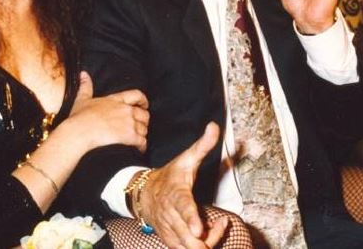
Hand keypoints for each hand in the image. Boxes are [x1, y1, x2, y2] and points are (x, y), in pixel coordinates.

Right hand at [62, 72, 148, 152]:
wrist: (79, 133)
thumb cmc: (79, 118)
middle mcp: (125, 110)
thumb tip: (83, 74)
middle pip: (144, 114)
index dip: (143, 100)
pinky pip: (142, 142)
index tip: (144, 104)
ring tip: (137, 139)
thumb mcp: (82, 99)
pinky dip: (142, 146)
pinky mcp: (130, 136)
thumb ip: (85, 86)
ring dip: (142, 134)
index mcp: (115, 100)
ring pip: (144, 128)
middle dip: (144, 120)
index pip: (136, 95)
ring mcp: (129, 123)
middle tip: (140, 125)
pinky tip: (139, 149)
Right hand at [138, 122, 221, 248]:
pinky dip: (200, 245)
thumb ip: (203, 145)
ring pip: (190, 248)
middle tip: (220, 223)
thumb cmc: (169, 176)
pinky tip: (207, 232)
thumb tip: (215, 127)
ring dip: (208, 241)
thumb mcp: (186, 159)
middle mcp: (171, 216)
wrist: (142, 193)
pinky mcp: (170, 241)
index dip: (192, 220)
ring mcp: (170, 230)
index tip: (198, 229)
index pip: (183, 209)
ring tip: (217, 226)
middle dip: (209, 237)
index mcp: (176, 195)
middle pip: (190, 238)